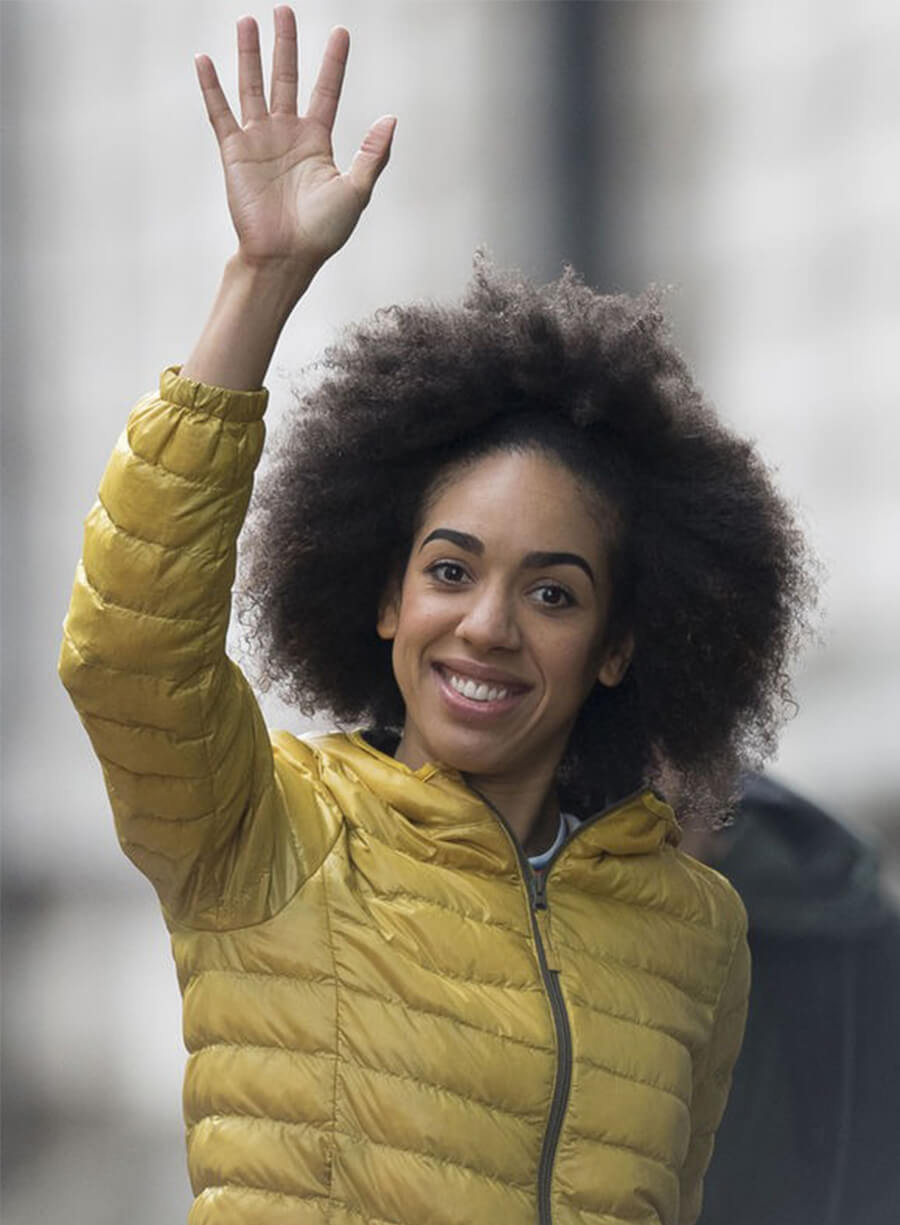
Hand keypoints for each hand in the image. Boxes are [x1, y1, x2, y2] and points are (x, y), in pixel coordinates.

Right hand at [195, 6, 394, 280]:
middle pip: (286, 77)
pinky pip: (221, 113)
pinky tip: (205, 60)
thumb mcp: (356, 191)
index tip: (341, 32)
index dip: (333, 63)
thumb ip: (372, 154)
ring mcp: (259, 140)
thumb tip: (391, 118)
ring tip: (248, 21)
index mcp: (317, 142)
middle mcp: (287, 135)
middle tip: (283, 9)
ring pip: (253, 86)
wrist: (285, 257)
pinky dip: (211, 87)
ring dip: (250, 54)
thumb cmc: (322, 232)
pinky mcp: (234, 152)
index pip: (326, 91)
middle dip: (286, 44)